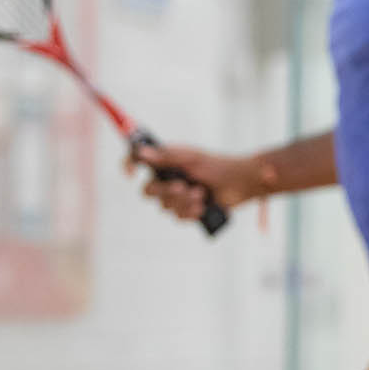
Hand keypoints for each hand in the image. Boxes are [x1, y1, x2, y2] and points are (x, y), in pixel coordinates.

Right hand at [123, 143, 273, 221]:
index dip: (128, 164)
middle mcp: (167, 178)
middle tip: (184, 186)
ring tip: (202, 194)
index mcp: (166, 162)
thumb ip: (166, 156)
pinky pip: (177, 217)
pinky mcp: (187, 210)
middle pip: (148, 191)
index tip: (129, 172)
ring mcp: (176, 196)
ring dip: (183, 201)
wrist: (240, 184)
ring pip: (164, 207)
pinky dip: (190, 212)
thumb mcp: (192, 158)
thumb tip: (141, 152)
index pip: (138, 161)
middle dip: (166, 191)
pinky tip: (203, 206)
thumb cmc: (217, 165)